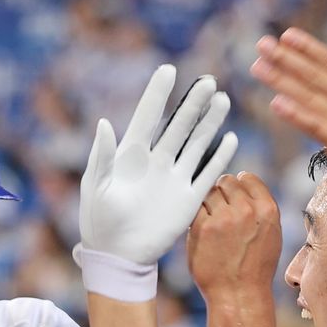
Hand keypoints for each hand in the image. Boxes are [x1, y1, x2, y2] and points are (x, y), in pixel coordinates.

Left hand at [78, 65, 238, 269]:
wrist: (118, 256)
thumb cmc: (98, 221)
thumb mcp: (95, 186)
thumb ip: (101, 155)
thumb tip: (104, 123)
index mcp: (130, 154)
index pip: (147, 116)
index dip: (157, 94)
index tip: (169, 70)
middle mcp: (155, 161)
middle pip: (178, 126)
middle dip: (193, 103)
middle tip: (208, 82)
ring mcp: (174, 179)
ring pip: (196, 144)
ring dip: (209, 124)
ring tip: (222, 100)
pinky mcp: (188, 199)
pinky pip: (207, 174)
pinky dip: (219, 158)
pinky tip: (230, 139)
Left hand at [186, 173, 282, 306]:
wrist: (238, 295)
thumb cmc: (254, 267)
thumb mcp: (270, 234)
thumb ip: (259, 208)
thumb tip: (240, 182)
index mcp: (267, 210)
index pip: (247, 177)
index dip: (238, 187)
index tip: (233, 199)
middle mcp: (247, 211)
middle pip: (225, 181)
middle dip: (221, 193)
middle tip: (220, 213)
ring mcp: (223, 218)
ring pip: (208, 192)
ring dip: (207, 204)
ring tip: (212, 223)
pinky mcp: (202, 228)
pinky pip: (194, 207)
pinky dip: (196, 216)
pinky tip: (202, 230)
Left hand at [250, 23, 326, 189]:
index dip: (307, 48)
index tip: (286, 35)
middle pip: (313, 75)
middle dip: (285, 59)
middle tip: (261, 44)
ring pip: (308, 97)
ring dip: (282, 81)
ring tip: (259, 67)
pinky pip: (314, 126)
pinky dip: (296, 115)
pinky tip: (277, 104)